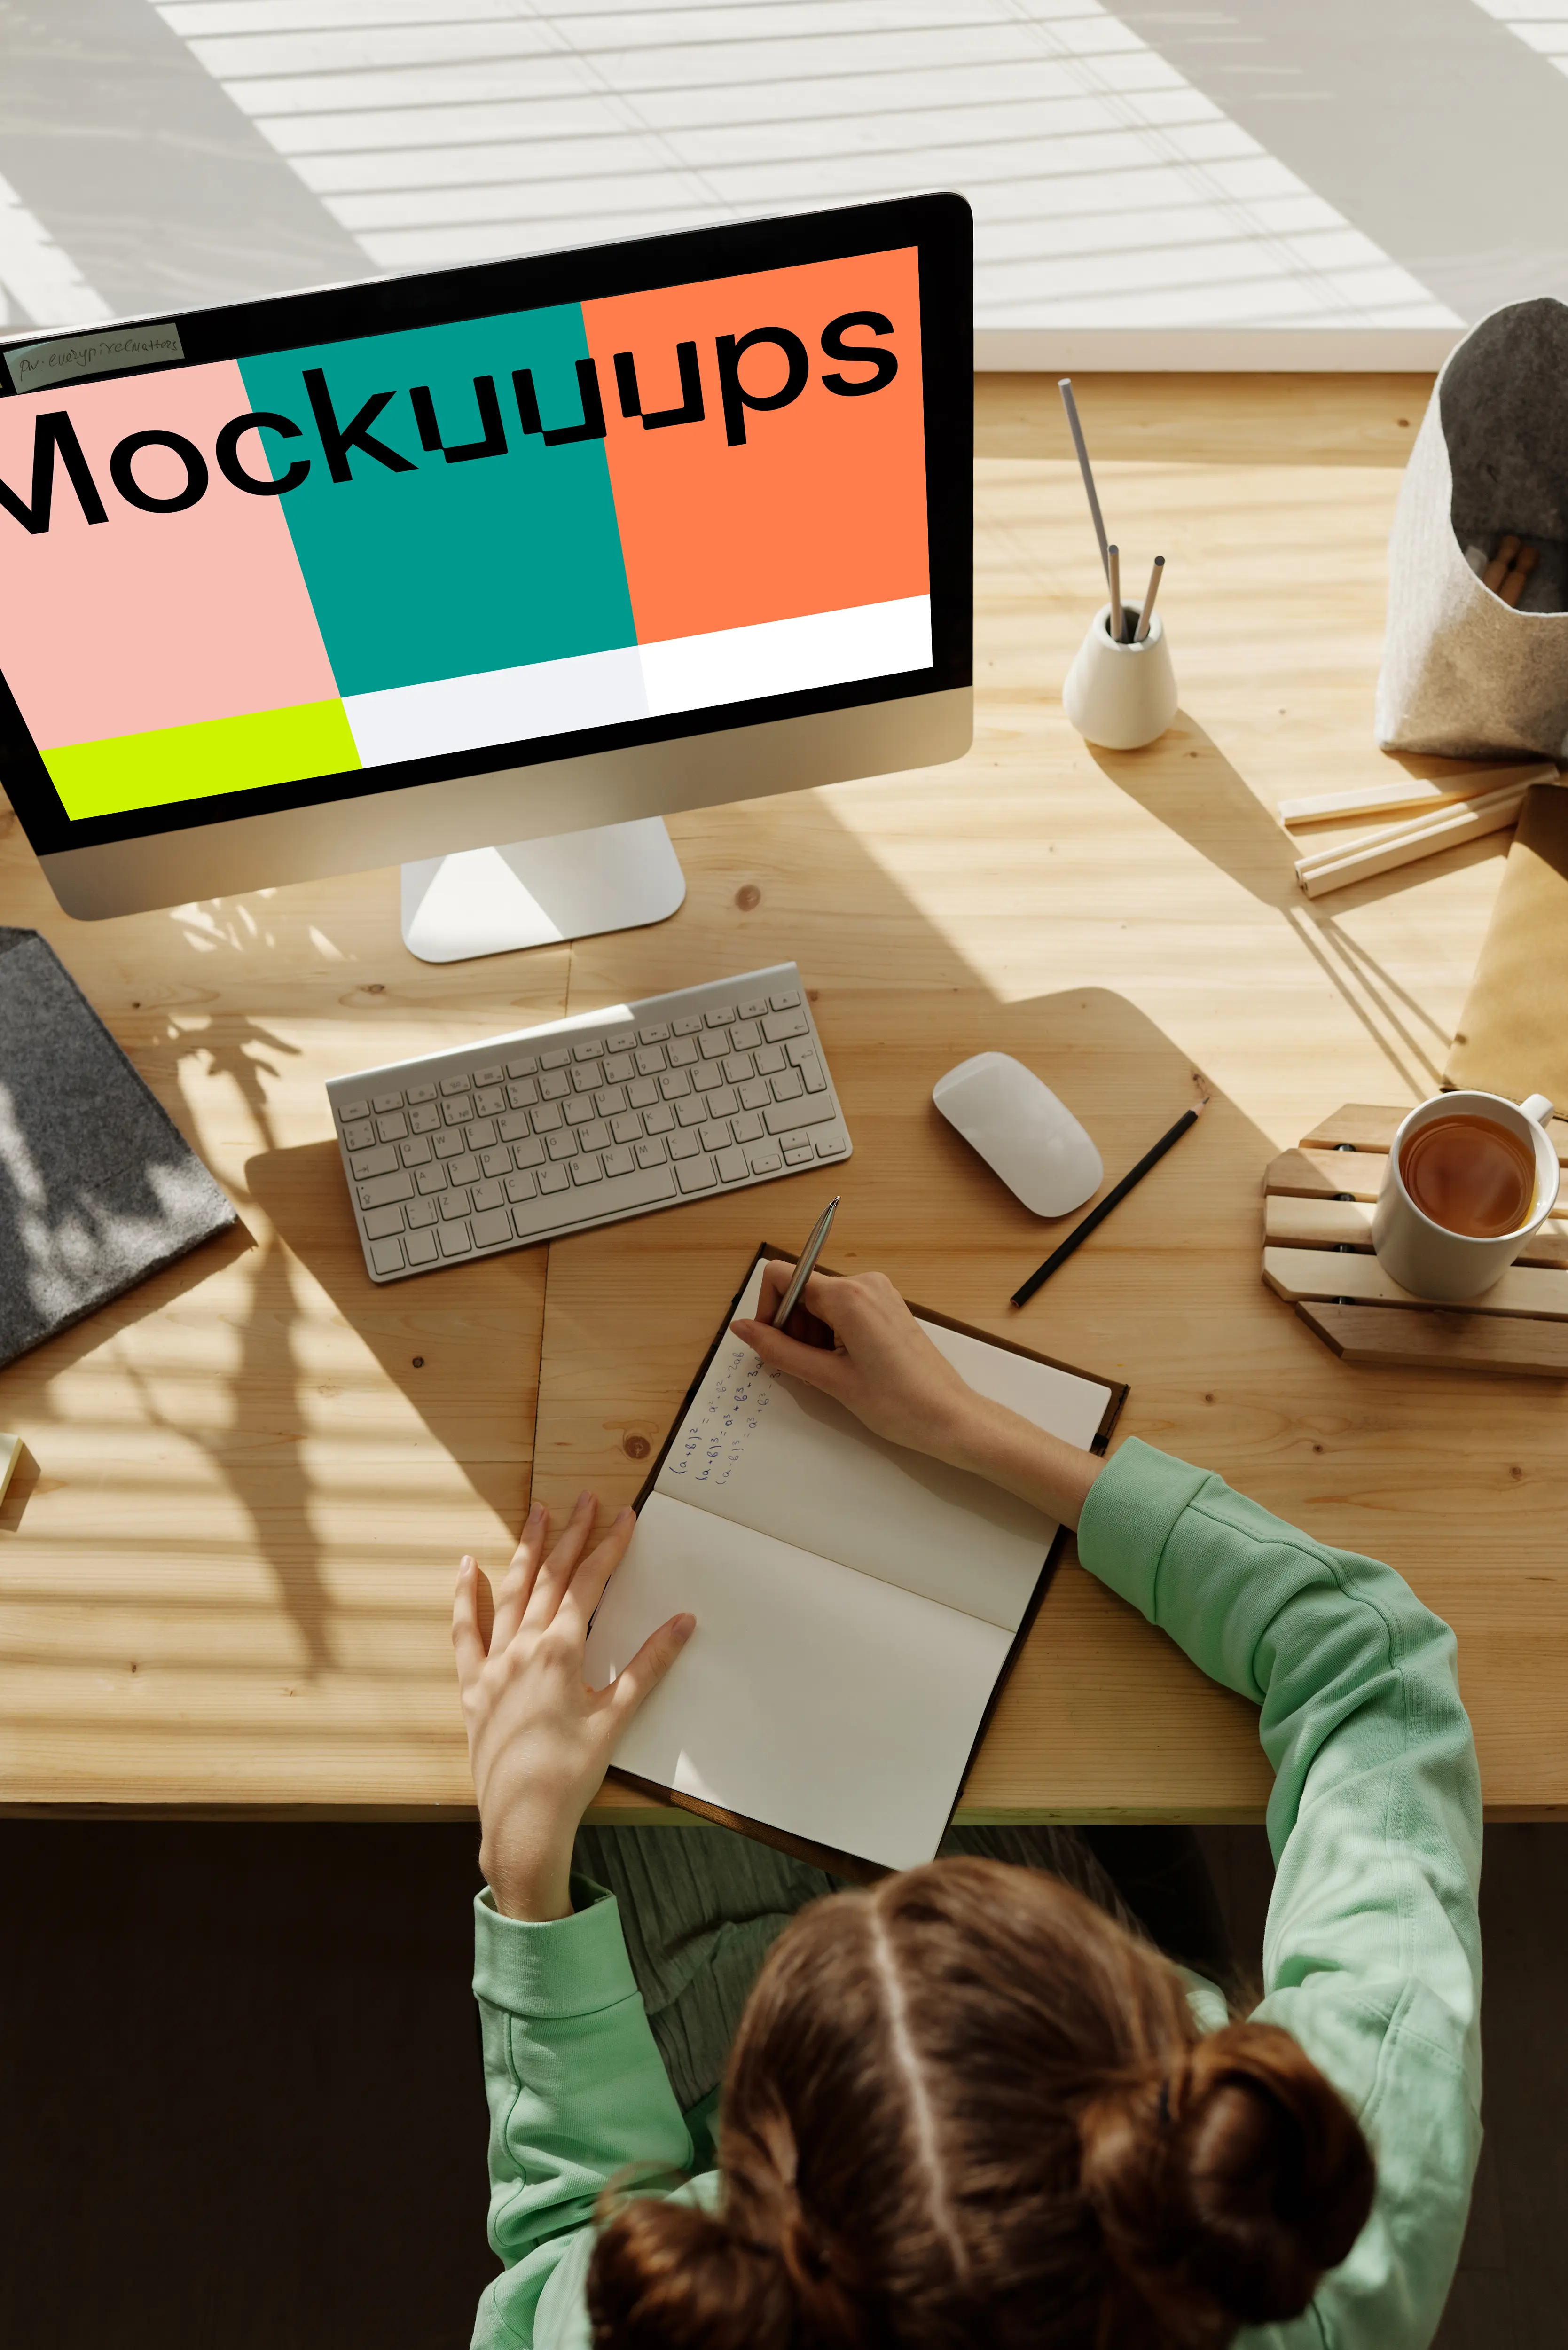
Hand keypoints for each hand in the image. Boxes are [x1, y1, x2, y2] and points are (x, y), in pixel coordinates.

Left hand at [452, 1493, 692, 1921]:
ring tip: (537, 1514)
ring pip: (509, 1593)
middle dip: (569, 1535)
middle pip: (549, 1578)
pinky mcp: (472, 1687)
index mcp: (559, 1651)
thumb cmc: (572, 1774)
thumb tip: (684, 1621)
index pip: (588, 1585)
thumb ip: (649, 1665)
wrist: (523, 1822)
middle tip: (583, 1499)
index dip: (608, 1547)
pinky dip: (466, 1597)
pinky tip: (468, 1567)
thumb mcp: (618, 1717)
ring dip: (526, 1551)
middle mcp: (521, 1648)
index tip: (624, 1516)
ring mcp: (492, 1666)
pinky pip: (465, 1632)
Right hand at [732, 1263, 1102, 1528]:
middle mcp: (864, 1283)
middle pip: (800, 1289)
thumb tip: (743, 1329)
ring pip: (820, 1301)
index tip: (772, 1343)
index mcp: (848, 1295)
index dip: (768, 1309)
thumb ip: (779, 1350)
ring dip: (811, 1333)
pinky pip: (842, 1309)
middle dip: (791, 1326)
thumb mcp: (829, 1379)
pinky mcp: (887, 1306)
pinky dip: (831, 1333)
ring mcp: (878, 1293)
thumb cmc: (898, 1403)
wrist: (950, 1418)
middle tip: (807, 1366)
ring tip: (831, 1370)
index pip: (782, 1275)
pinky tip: (844, 1364)